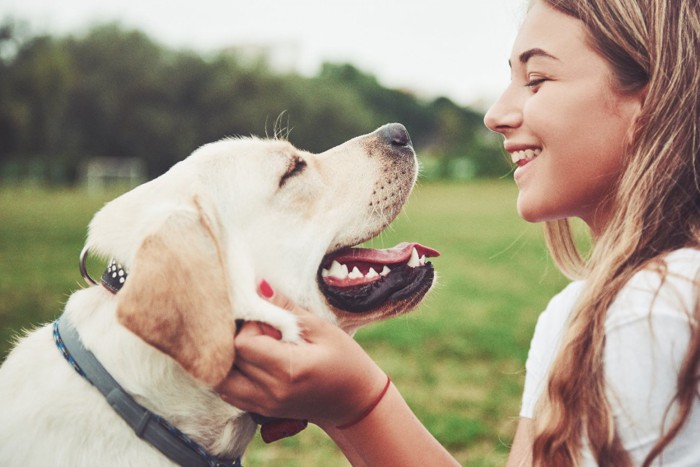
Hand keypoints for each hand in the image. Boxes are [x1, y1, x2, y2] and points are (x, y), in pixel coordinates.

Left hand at [216, 281, 388, 429]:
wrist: (355, 402)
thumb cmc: (346, 362)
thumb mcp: (322, 329)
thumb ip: (286, 309)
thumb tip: (258, 286)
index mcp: (289, 369)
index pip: (243, 343)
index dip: (250, 325)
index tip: (268, 320)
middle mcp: (272, 391)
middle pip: (229, 359)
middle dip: (238, 338)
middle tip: (262, 331)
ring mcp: (264, 405)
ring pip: (221, 379)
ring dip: (230, 358)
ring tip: (253, 346)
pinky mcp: (260, 411)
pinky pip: (228, 392)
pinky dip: (231, 374)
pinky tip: (251, 362)